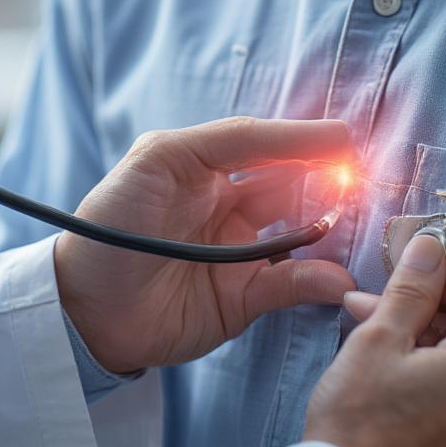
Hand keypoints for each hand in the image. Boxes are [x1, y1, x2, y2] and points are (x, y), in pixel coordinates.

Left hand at [54, 117, 355, 374]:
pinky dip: (317, 280)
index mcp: (204, 165)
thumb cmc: (110, 220)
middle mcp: (227, 203)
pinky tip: (333, 276)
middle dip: (328, 177)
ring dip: (331, 225)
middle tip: (364, 176)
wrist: (81, 308)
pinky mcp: (242, 299)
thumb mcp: (158, 159)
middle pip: (292, 183)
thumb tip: (300, 146)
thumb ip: (228, 143)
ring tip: (360, 218)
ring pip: (301, 232)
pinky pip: (290, 284)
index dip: (304, 138)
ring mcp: (238, 251)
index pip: (266, 144)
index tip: (345, 138)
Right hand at [304, 235, 445, 446]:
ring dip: (430, 361)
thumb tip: (432, 249)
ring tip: (379, 362)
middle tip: (376, 316)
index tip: (415, 286)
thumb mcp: (378, 339)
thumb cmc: (357, 421)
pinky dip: (437, 401)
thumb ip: (412, 289)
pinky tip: (396, 402)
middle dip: (428, 322)